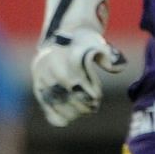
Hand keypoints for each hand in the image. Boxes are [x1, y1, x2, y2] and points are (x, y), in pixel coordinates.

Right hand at [31, 0, 125, 126]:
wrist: (62, 33)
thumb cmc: (84, 40)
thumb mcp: (97, 43)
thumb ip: (107, 55)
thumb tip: (117, 67)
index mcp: (63, 57)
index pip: (75, 83)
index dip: (88, 94)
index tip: (96, 97)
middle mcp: (49, 67)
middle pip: (66, 95)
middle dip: (81, 104)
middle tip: (91, 107)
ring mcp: (41, 76)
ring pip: (54, 102)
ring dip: (70, 111)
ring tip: (81, 112)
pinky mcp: (37, 84)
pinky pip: (44, 104)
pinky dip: (54, 115)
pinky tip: (64, 120)